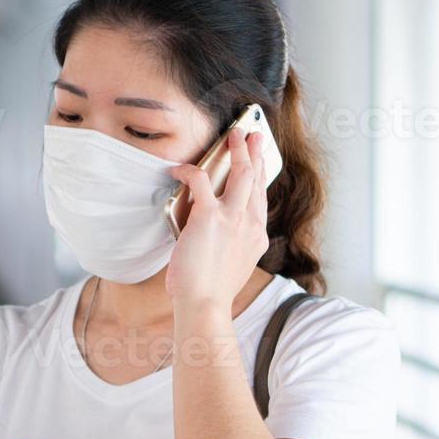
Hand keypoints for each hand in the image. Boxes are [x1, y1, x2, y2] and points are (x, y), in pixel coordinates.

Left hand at [165, 128, 269, 310]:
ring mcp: (233, 218)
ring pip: (240, 173)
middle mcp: (250, 223)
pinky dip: (188, 171)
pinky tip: (178, 169)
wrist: (205, 303)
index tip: (259, 163)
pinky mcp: (210, 216)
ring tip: (233, 135)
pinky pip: (199, 181)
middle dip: (255, 153)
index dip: (260, 178)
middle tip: (253, 136)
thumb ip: (230, 247)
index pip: (260, 199)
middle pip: (257, 179)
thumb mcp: (233, 267)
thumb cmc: (211, 293)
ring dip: (237, 150)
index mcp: (256, 236)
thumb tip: (215, 240)